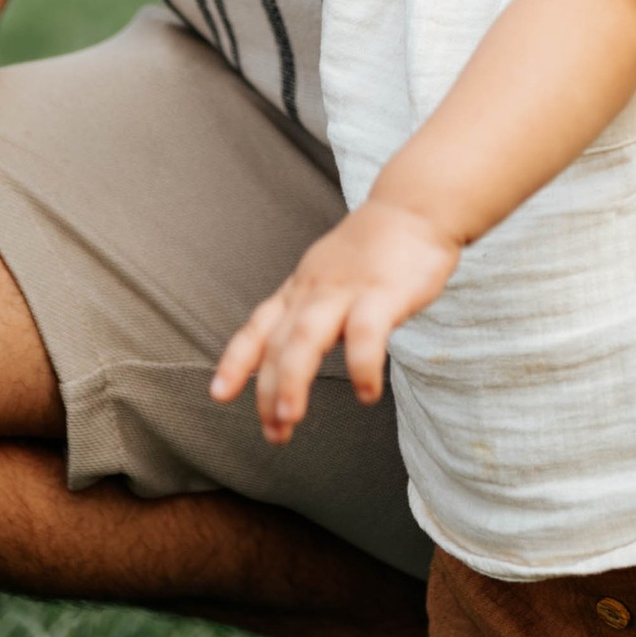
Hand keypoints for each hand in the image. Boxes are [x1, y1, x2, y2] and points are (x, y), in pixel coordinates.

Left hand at [210, 199, 463, 440]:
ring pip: (306, 337)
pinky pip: (365, 334)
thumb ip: (312, 311)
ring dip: (291, 381)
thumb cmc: (377, 247)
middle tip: (272, 432)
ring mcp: (347, 289)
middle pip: (278, 341)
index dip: (235, 360)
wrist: (417, 204)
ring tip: (289, 419)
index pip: (258, 326)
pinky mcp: (383, 292)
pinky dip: (361, 368)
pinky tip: (366, 394)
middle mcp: (315, 290)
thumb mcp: (330, 275)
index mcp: (301, 288)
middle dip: (266, 389)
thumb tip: (295, 354)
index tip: (219, 393)